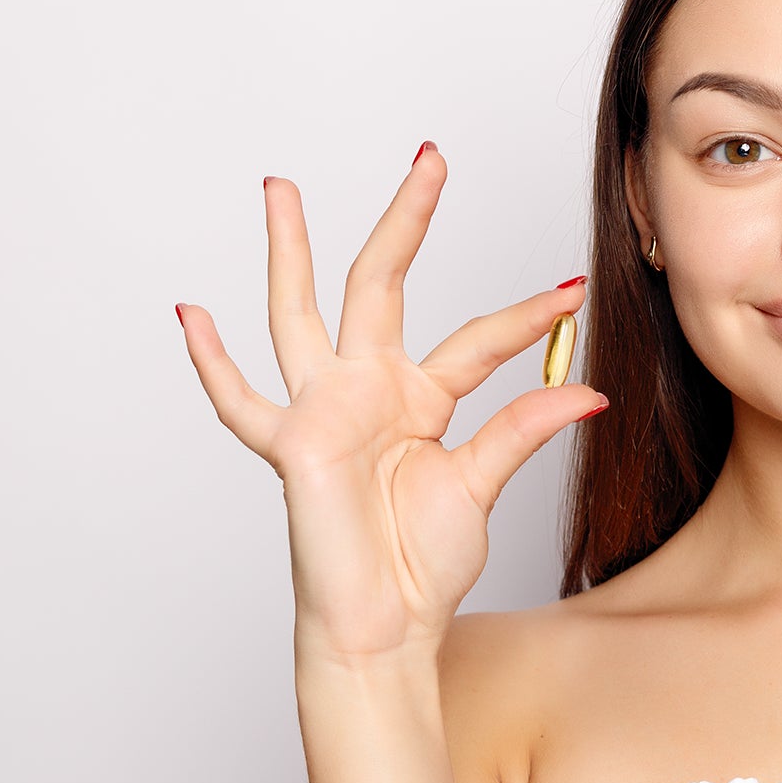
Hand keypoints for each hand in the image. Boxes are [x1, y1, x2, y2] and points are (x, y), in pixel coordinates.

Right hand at [176, 143, 605, 662]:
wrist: (386, 625)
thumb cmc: (422, 563)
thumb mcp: (484, 484)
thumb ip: (524, 429)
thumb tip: (589, 391)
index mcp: (419, 398)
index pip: (477, 340)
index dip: (526, 318)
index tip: (573, 293)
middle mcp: (370, 391)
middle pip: (384, 284)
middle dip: (407, 220)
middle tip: (431, 157)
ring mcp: (326, 410)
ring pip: (302, 313)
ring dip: (291, 250)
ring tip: (282, 187)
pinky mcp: (295, 444)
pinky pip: (244, 402)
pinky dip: (213, 364)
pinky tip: (192, 315)